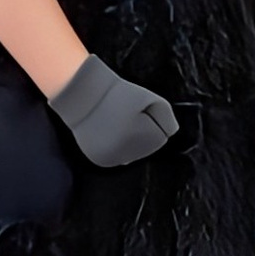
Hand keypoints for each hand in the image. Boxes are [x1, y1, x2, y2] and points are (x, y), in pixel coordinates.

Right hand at [46, 52, 178, 169]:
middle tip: (124, 115)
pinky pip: (117, 157)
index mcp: (145, 139)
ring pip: (132, 155)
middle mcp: (130, 155)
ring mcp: (114, 160)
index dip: (152, 121)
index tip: (137, 110)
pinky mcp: (101, 161)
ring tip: (115, 123)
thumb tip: (170, 134)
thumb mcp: (151, 99)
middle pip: (147, 148)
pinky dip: (116, 147)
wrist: (84, 96)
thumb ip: (167, 119)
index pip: (161, 137)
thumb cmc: (119, 94)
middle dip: (142, 133)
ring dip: (129, 142)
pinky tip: (108, 133)